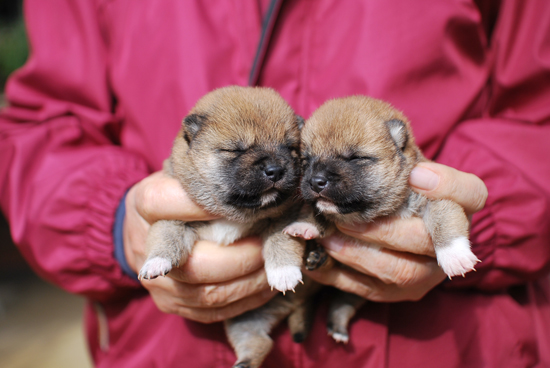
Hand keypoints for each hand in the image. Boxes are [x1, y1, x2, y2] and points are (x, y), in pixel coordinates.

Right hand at [124, 171, 276, 322]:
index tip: (240, 204)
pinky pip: (214, 311)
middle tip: (268, 244)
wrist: (146, 227)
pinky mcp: (172, 305)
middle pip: (196, 264)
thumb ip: (210, 180)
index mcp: (146, 204)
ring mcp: (158, 282)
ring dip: (251, 282)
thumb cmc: (179, 194)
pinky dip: (247, 299)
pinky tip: (265, 282)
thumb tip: (257, 185)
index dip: (203, 207)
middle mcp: (145, 246)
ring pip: (211, 294)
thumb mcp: (187, 177)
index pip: (167, 204)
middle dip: (242, 257)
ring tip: (274, 264)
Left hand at [305, 162, 487, 301]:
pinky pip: (368, 291)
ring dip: (353, 253)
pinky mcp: (399, 293)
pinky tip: (313, 257)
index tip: (416, 174)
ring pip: (396, 272)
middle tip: (340, 216)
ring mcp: (427, 274)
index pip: (469, 194)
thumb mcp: (401, 167)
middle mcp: (451, 244)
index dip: (446, 186)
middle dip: (377, 230)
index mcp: (458, 204)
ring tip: (324, 236)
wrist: (395, 224)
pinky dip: (336, 273)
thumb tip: (389, 133)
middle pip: (422, 240)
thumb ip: (399, 156)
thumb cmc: (396, 190)